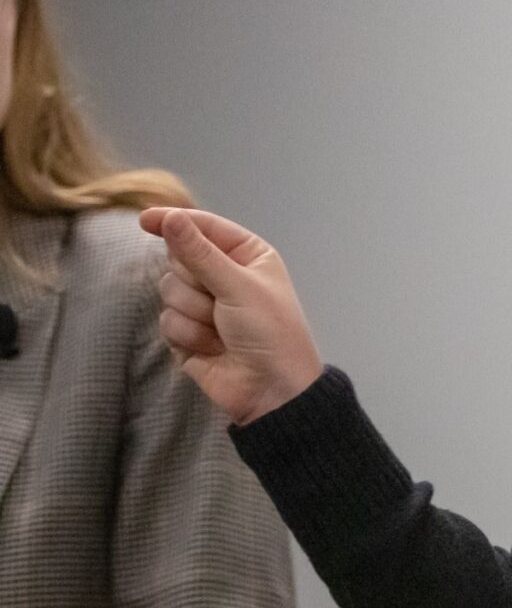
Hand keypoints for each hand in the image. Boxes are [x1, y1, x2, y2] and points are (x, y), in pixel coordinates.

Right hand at [140, 206, 325, 424]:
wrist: (270, 389)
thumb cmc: (269, 331)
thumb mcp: (238, 286)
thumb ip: (199, 252)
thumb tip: (170, 218)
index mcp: (246, 255)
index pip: (203, 227)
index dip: (175, 221)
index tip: (145, 219)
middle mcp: (223, 274)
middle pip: (178, 258)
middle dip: (194, 281)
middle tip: (220, 302)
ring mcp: (203, 303)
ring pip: (168, 290)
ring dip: (194, 313)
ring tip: (222, 329)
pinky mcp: (186, 331)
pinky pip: (166, 320)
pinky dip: (188, 334)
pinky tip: (212, 347)